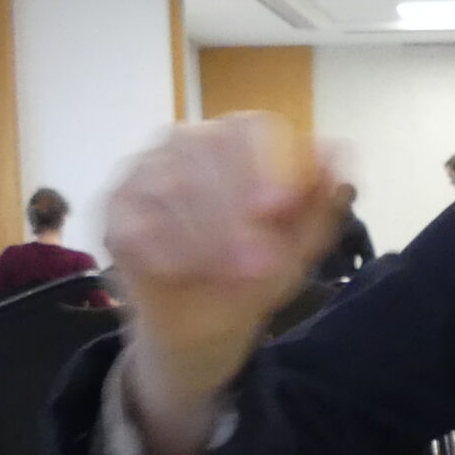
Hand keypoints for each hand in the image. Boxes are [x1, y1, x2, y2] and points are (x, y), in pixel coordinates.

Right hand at [104, 112, 345, 454]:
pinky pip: (135, 222)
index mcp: (237, 141)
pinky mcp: (114, 210)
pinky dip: (166, 253)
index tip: (279, 209)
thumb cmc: (253, 272)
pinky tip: (184, 276)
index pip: (249, 128)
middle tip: (259, 268)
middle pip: (207, 153)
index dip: (266, 163)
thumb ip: (319, 203)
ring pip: (170, 187)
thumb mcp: (297, 248)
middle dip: (237, 215)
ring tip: (230, 279)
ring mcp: (145, 172)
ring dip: (206, 241)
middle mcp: (186, 143)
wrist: (204, 326)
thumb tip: (340, 150)